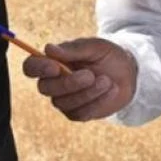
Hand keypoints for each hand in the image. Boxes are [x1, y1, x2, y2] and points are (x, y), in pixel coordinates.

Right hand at [21, 37, 136, 120]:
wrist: (129, 73)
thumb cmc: (108, 55)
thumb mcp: (94, 47)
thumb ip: (72, 49)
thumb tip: (47, 49)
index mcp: (53, 62)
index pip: (31, 67)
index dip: (38, 68)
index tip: (55, 66)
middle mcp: (53, 82)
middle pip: (44, 88)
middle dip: (68, 83)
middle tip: (90, 75)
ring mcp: (64, 100)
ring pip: (63, 103)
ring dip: (87, 92)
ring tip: (108, 81)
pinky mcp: (78, 113)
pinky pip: (80, 113)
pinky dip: (97, 102)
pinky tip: (111, 90)